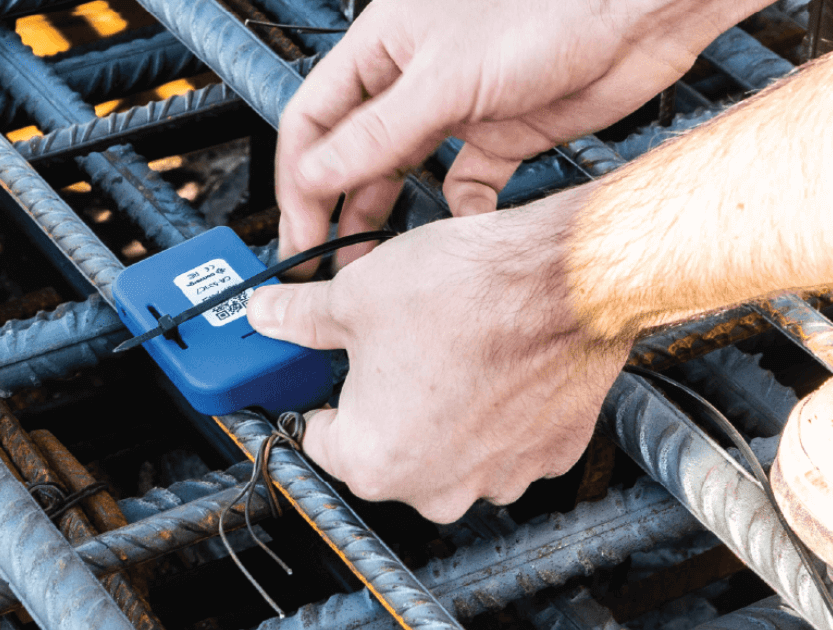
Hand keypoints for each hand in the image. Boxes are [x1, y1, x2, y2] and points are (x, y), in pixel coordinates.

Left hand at [248, 187, 631, 521]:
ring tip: (445, 352)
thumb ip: (299, 318)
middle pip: (386, 453)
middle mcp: (437, 487)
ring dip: (440, 413)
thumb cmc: (466, 292)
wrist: (564, 277)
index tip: (330, 378)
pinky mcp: (550, 455)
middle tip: (391, 353)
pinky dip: (494, 413)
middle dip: (383, 407)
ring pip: (447, 452)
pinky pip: (503, 443)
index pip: (320, 442)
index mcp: (374, 461)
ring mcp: (499, 476)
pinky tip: (492, 367)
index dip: (321, 399)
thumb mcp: (354, 296)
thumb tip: (268, 315)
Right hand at [275, 0, 765, 272]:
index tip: (299, 230)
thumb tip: (314, 175)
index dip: (299, 177)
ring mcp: (457, 109)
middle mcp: (413, 79)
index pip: (315, 120)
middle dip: (335, 205)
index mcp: (383, 48)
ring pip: (402, 171)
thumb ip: (376, 133)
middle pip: (352, 152)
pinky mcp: (502, 134)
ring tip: (373, 262)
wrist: (640, 16)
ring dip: (386, 215)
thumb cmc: (550, 9)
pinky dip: (459, 213)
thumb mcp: (444, 79)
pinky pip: (465, 184)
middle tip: (324, 259)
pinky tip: (457, 232)